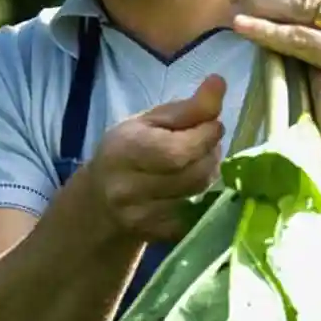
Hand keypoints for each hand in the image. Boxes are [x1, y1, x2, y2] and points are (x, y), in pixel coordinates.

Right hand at [86, 75, 225, 241]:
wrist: (101, 203)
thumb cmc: (128, 151)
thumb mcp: (150, 122)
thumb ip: (188, 107)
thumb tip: (219, 83)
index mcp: (124, 152)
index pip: (177, 151)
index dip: (206, 137)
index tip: (213, 124)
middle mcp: (129, 190)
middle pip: (193, 175)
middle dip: (211, 154)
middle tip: (207, 142)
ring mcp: (144, 218)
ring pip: (199, 194)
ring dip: (209, 173)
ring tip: (198, 160)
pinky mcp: (160, 237)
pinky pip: (199, 214)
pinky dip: (204, 197)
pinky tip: (191, 185)